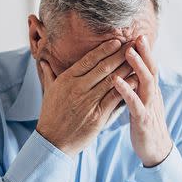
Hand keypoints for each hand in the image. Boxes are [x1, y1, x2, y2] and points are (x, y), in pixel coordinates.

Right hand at [36, 39, 135, 156]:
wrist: (53, 141)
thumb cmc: (52, 116)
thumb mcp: (49, 92)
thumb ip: (50, 74)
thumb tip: (43, 61)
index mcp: (67, 80)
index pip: (89, 59)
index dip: (104, 49)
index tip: (117, 40)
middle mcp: (77, 88)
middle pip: (103, 67)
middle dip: (120, 54)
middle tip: (133, 44)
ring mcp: (88, 102)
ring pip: (111, 80)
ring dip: (126, 68)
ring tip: (138, 58)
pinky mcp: (97, 116)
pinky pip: (115, 98)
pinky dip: (127, 88)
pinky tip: (136, 80)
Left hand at [113, 35, 172, 167]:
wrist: (155, 150)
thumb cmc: (145, 125)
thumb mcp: (143, 103)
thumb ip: (139, 88)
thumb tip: (133, 72)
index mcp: (151, 92)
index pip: (149, 67)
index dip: (145, 52)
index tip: (137, 34)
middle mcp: (152, 96)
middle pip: (150, 70)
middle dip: (145, 52)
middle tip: (137, 36)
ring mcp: (149, 107)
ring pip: (146, 83)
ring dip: (138, 66)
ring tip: (128, 52)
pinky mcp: (142, 120)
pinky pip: (135, 103)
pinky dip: (126, 91)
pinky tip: (117, 81)